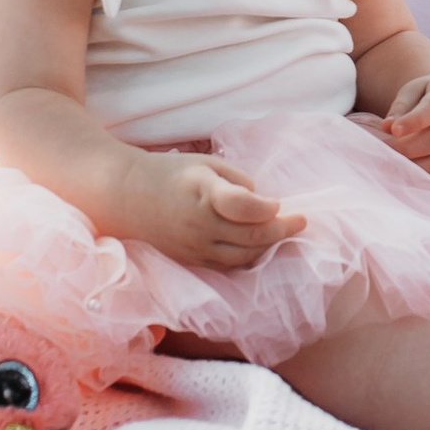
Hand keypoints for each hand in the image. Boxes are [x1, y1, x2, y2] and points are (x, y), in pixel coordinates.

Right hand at [142, 153, 305, 270]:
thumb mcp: (206, 164)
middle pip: (250, 237)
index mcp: (203, 192)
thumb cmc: (172, 174)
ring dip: (268, 247)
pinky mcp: (191, 262)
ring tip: (285, 233)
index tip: (278, 203)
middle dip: (281, 230)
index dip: (266, 208)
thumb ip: (237, 181)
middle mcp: (199, 225)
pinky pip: (228, 266)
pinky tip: (261, 246)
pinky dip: (249, 258)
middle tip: (301, 221)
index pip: (241, 206)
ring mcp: (194, 248)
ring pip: (243, 257)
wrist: (128, 198)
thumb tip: (263, 204)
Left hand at [375, 70, 429, 189]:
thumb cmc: (425, 97)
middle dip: (408, 148)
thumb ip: (400, 107)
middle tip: (386, 149)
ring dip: (416, 167)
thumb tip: (387, 127)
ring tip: (396, 163)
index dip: (414, 121)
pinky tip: (409, 173)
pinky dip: (426, 179)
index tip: (394, 130)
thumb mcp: (412, 92)